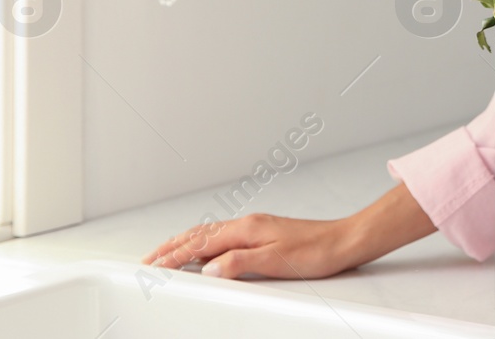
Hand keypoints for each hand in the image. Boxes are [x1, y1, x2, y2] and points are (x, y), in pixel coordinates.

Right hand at [141, 212, 367, 279]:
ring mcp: (256, 228)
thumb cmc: (317, 251)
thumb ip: (240, 263)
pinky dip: (205, 244)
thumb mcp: (276, 261)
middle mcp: (249, 224)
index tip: (153, 265)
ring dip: (186, 244)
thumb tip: (209, 269)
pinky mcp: (264, 234)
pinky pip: (224, 237)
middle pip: (200, 234)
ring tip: (168, 254)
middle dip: (172, 246)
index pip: (201, 243)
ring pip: (211, 234)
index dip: (174, 256)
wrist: (344, 241)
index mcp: (247, 229)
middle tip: (149, 259)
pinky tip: (206, 253)